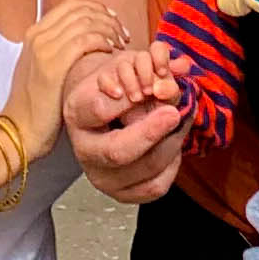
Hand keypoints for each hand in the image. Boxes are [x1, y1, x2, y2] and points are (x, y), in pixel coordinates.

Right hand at [5, 0, 124, 155]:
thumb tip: (81, 40)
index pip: (71, 5)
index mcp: (34, 33)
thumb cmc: (35, 106)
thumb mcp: (40, 68)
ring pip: (86, 22)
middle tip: (122, 33)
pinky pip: (85, 41)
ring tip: (121, 43)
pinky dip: (103, 41)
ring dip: (109, 29)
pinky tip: (111, 51)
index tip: (112, 20)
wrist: (18, 130)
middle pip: (81, 10)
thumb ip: (56, 50)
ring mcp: (44, 48)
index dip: (96, 9)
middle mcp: (38, 35)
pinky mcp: (53, 65)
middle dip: (107, 18)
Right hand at [66, 46, 192, 204]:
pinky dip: (172, 164)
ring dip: (170, 143)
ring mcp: (102, 177)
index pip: (98, 109)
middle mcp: (84, 150)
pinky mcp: (123, 194)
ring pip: (143, 169)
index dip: (128, 100)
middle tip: (174, 113)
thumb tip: (181, 65)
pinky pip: (155, 187)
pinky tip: (173, 143)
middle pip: (118, 151)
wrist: (106, 109)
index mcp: (77, 112)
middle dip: (151, 133)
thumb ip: (151, 67)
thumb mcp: (126, 66)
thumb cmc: (117, 84)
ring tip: (181, 121)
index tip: (153, 88)